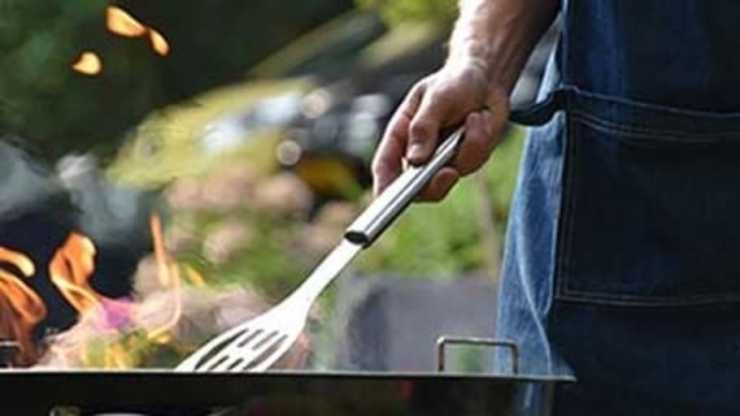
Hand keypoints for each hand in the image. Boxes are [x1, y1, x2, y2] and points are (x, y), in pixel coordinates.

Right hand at [372, 61, 509, 200]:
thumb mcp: (436, 98)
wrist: (485, 80)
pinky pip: (474, 161)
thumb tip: (416, 160)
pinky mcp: (466, 160)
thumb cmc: (453, 83)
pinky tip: (479, 118)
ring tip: (473, 116)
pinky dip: (481, 139)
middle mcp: (419, 154)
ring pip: (452, 173)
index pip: (385, 166)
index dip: (384, 186)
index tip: (387, 200)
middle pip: (418, 188)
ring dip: (468, 145)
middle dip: (435, 184)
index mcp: (401, 136)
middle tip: (449, 172)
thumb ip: (423, 128)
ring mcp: (443, 161)